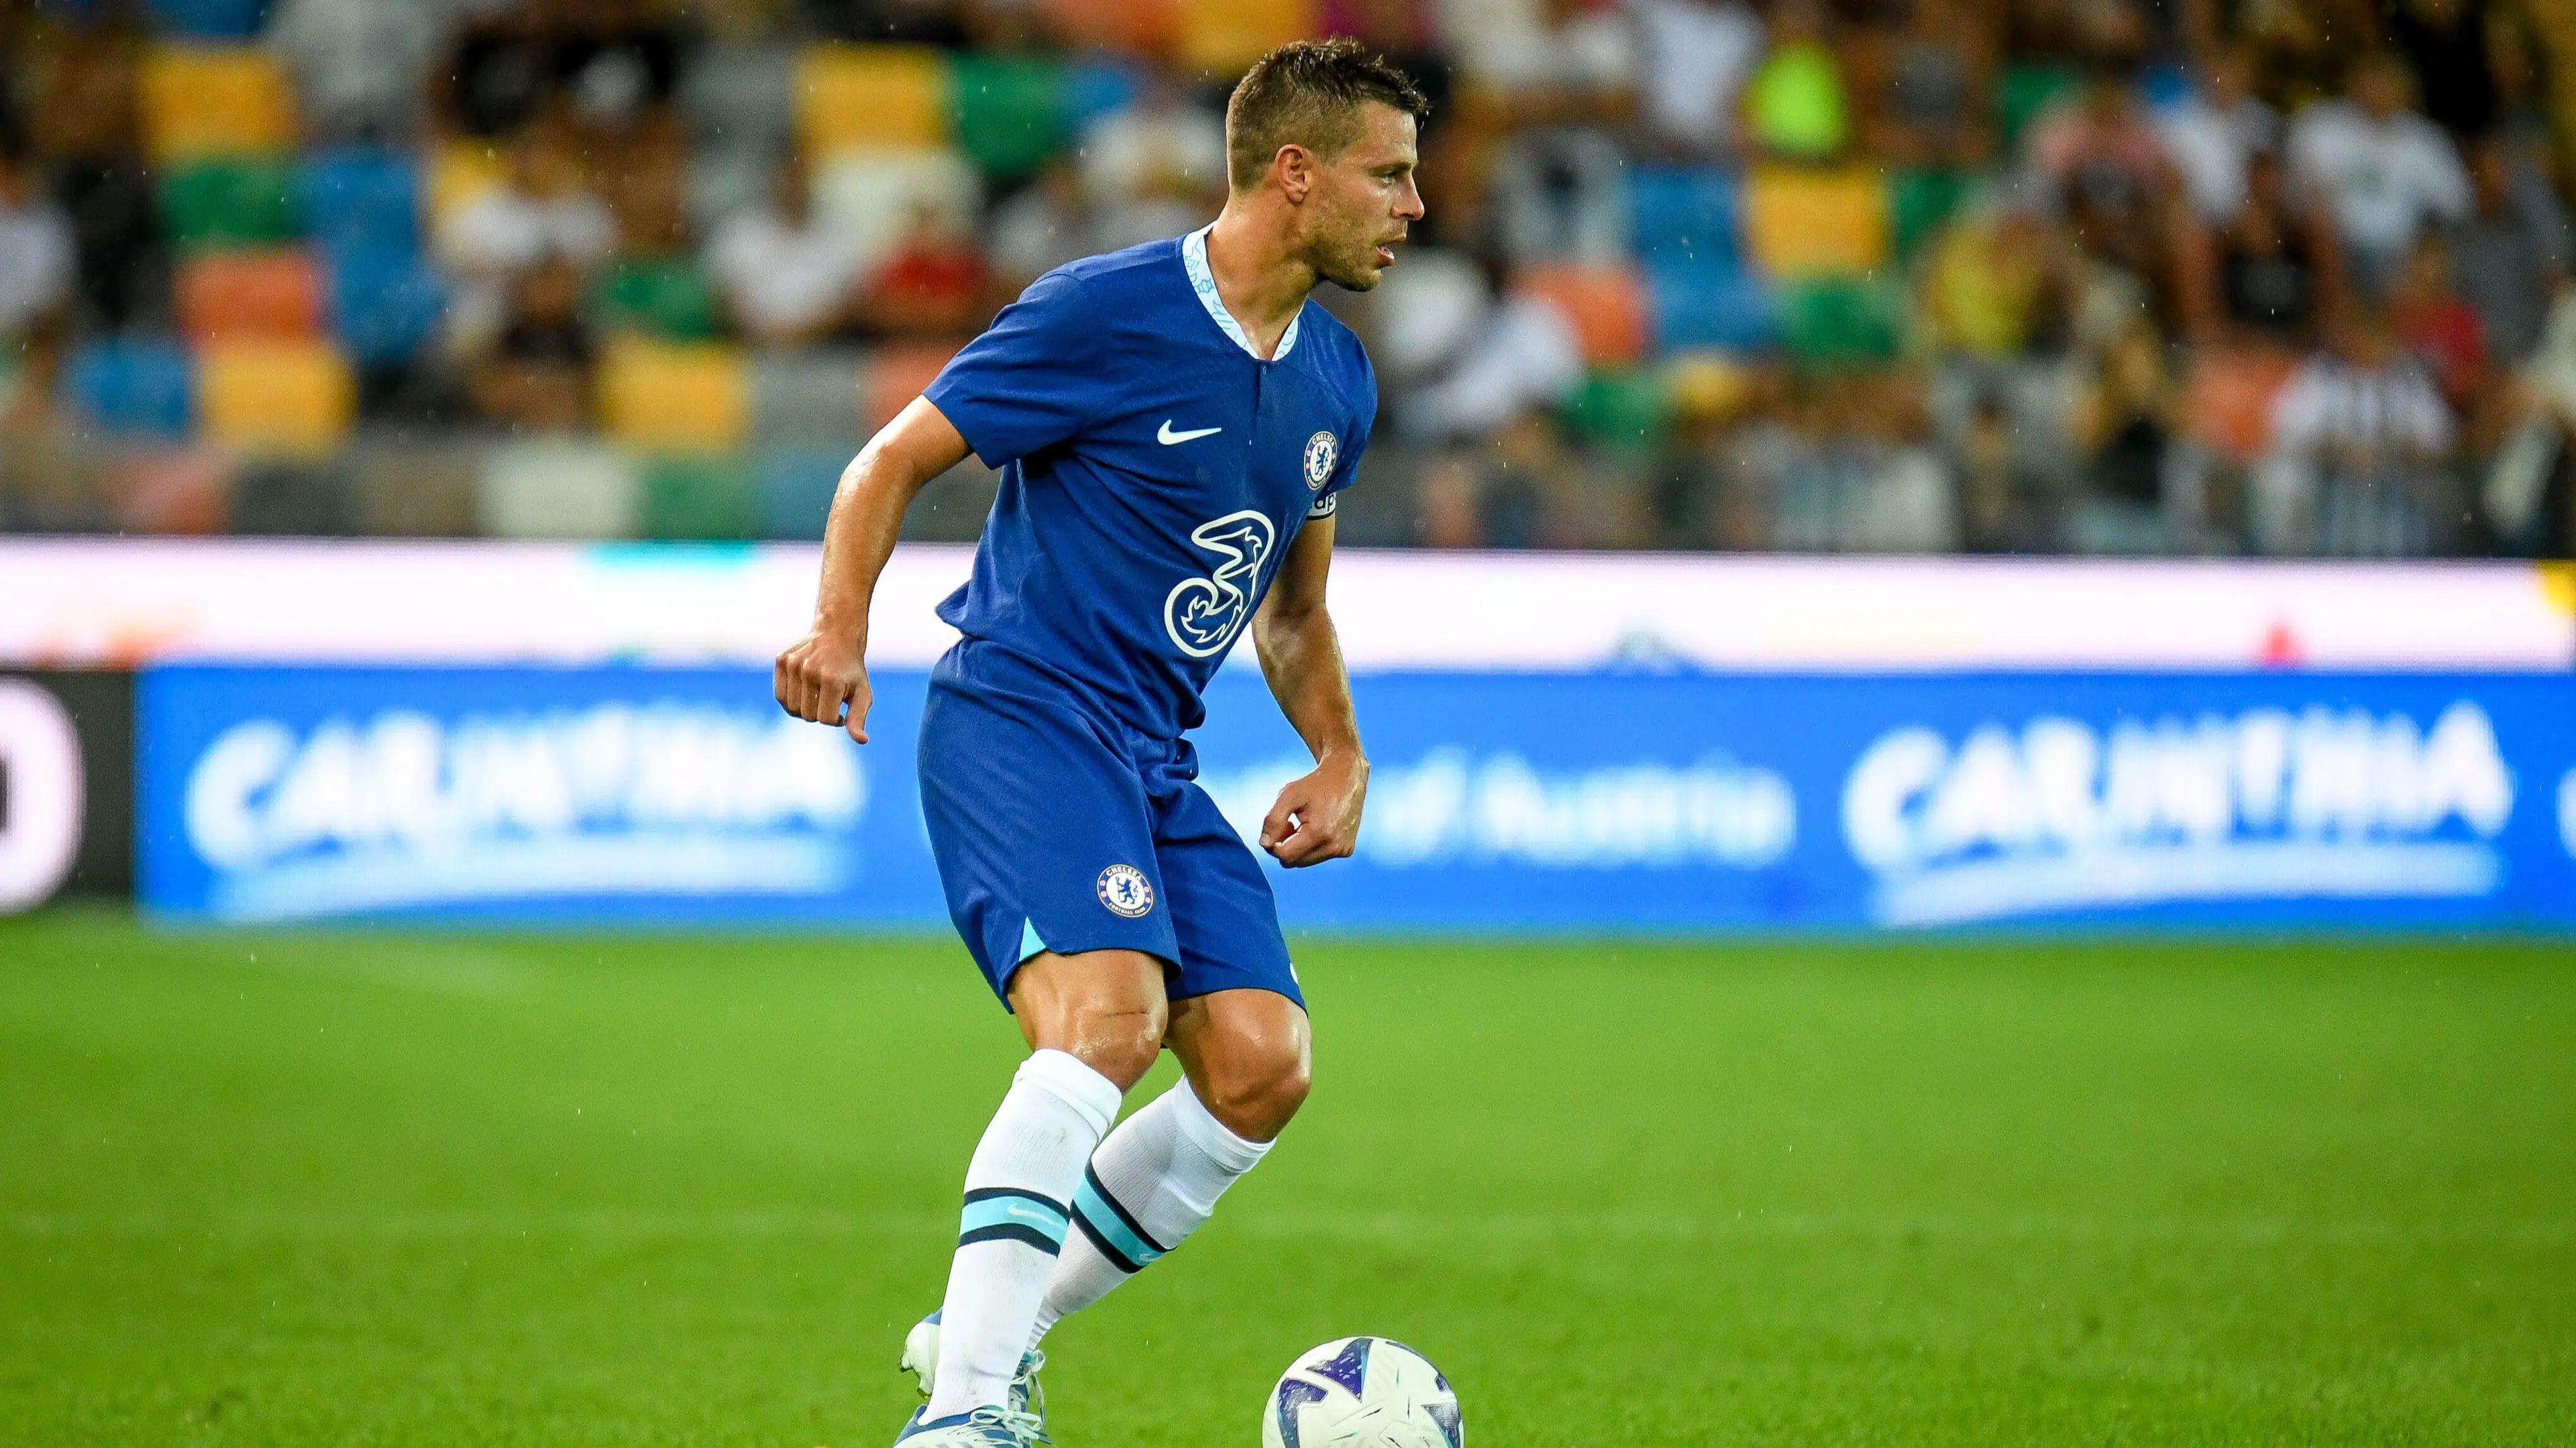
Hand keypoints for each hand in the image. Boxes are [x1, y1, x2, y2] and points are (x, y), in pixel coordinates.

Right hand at [773, 626, 871, 742]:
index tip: (841, 706)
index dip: (835, 719)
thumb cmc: (851, 670)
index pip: (826, 720)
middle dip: (819, 713)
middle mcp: (810, 670)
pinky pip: (779, 696)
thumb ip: (858, 718)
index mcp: (832, 680)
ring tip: (816, 694)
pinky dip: (790, 699)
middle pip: (807, 716)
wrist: (837, 635)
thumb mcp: (862, 693)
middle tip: (829, 697)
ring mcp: (794, 664)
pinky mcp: (782, 660)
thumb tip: (862, 741)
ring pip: (791, 708)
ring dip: (804, 707)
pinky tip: (803, 689)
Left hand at [1260, 752, 1367, 867]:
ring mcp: (1342, 849)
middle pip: (1293, 862)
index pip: (1284, 855)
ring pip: (1304, 862)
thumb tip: (1264, 843)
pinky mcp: (1347, 849)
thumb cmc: (1315, 784)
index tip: (1281, 823)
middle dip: (1285, 845)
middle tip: (1290, 822)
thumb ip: (1273, 820)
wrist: (1347, 777)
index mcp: (1319, 833)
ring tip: (1304, 823)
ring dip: (1298, 846)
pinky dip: (1311, 846)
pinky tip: (1317, 827)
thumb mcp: (1288, 795)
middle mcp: (1334, 846)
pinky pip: (1318, 857)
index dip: (1273, 842)